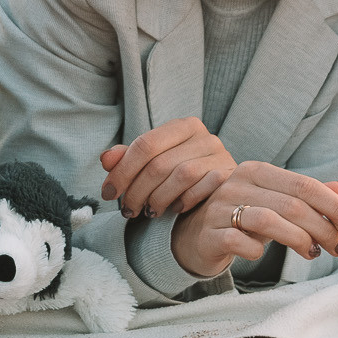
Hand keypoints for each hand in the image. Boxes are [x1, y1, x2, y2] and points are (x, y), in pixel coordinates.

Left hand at [100, 117, 236, 218]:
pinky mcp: (231, 176)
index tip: (108, 193)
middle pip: (159, 163)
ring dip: (158, 199)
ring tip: (148, 212)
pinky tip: (173, 209)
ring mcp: (221, 155)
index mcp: (183, 126)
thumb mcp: (154, 162)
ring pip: (181, 176)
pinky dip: (183, 202)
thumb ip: (128, 158)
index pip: (145, 144)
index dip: (122, 171)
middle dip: (136, 191)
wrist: (220, 191)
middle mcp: (204, 136)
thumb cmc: (180, 173)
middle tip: (127, 210)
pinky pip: (202, 189)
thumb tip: (106, 160)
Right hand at [170, 161, 337, 279]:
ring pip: (269, 221)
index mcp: (257, 171)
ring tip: (313, 253)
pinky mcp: (210, 233)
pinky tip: (264, 254)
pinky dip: (260, 251)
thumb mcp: (275, 202)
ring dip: (299, 240)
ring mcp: (221, 208)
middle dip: (323, 228)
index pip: (304, 185)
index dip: (335, 205)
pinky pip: (243, 243)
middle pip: (292, 204)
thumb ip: (306, 195)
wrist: (196, 235)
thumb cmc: (242, 217)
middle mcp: (237, 183)